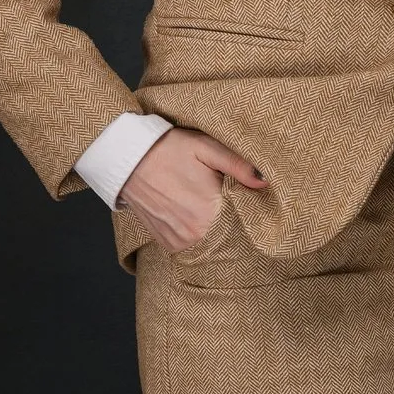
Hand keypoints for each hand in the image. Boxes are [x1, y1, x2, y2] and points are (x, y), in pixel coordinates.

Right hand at [119, 128, 266, 251]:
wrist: (128, 158)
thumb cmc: (170, 149)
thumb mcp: (207, 148)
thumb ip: (239, 167)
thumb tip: (266, 182)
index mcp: (207, 213)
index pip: (245, 222)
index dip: (253, 210)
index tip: (256, 199)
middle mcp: (192, 234)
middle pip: (229, 233)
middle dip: (236, 219)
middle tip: (234, 199)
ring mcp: (178, 241)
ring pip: (211, 241)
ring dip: (217, 227)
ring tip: (211, 204)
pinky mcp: (166, 243)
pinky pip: (193, 245)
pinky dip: (199, 233)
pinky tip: (199, 214)